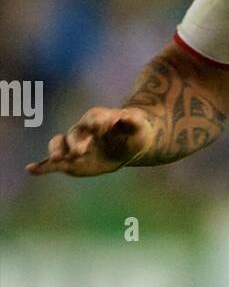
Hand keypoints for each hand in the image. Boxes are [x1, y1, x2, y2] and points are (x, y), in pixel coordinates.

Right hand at [26, 107, 152, 176]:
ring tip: (56, 160)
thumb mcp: (138, 126)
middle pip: (75, 133)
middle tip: (81, 151)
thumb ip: (132, 121)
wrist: (128, 140)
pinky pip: (54, 162)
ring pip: (60, 144)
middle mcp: (82, 129)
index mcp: (98, 118)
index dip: (97, 122)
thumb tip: (125, 116)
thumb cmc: (134, 130)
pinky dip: (42, 166)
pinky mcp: (72, 160)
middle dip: (76, 142)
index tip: (102, 126)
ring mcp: (75, 144)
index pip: (94, 118)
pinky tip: (31, 169)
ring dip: (57, 152)